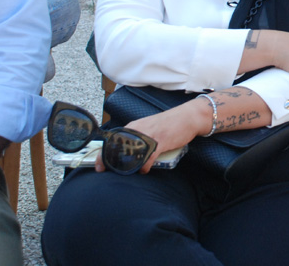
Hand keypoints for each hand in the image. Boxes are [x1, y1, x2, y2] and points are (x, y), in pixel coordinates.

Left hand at [95, 101, 209, 174]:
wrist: (188, 117)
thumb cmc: (170, 123)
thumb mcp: (149, 128)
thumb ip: (138, 137)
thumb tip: (130, 151)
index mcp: (134, 127)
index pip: (112, 141)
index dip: (103, 155)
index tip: (99, 166)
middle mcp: (138, 131)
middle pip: (118, 149)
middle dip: (111, 162)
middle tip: (108, 172)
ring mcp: (149, 136)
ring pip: (132, 155)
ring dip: (129, 166)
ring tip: (130, 171)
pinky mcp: (160, 142)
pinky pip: (147, 158)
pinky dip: (144, 166)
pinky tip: (145, 170)